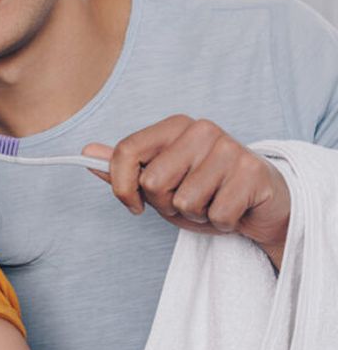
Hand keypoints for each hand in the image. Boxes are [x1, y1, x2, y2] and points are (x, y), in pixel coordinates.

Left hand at [82, 115, 289, 268]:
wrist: (262, 205)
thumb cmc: (206, 190)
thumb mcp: (161, 181)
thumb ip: (126, 168)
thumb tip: (88, 152)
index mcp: (173, 126)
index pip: (126, 151)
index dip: (121, 186)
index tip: (132, 204)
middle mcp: (200, 130)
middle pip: (153, 182)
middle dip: (165, 205)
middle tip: (187, 201)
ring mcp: (228, 148)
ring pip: (184, 202)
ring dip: (195, 215)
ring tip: (211, 203)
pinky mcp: (252, 172)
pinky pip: (216, 215)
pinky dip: (220, 223)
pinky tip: (231, 209)